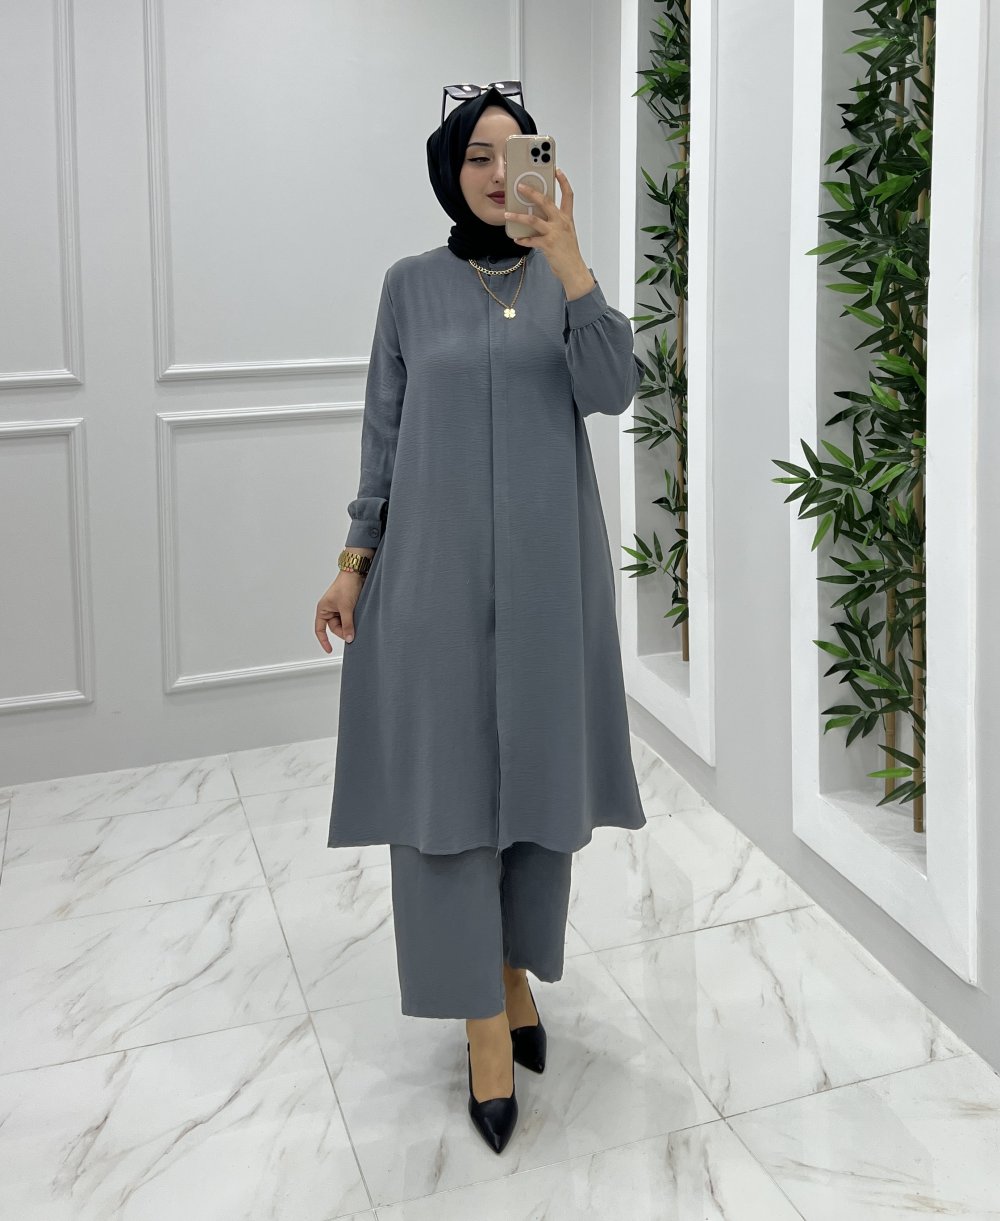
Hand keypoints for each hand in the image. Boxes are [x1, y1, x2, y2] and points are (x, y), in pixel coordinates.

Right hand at [315, 571, 363, 651]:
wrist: (356, 573)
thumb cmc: (346, 586)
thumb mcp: (346, 608)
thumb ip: (348, 625)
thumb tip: (349, 638)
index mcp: (323, 610)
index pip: (320, 630)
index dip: (324, 641)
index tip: (329, 650)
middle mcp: (329, 610)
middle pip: (335, 628)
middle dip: (343, 630)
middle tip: (353, 631)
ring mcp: (338, 608)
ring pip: (343, 624)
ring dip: (350, 624)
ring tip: (356, 617)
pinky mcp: (347, 607)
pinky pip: (349, 618)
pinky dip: (353, 620)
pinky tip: (358, 617)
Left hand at [503, 167, 595, 297]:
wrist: (573, 269)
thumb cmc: (568, 251)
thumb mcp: (565, 232)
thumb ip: (554, 221)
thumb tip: (537, 214)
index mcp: (567, 218)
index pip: (568, 195)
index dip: (563, 181)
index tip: (557, 170)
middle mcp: (562, 222)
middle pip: (546, 201)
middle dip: (532, 192)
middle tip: (520, 186)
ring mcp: (555, 233)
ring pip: (533, 219)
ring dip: (518, 216)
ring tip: (507, 213)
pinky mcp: (548, 245)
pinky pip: (531, 240)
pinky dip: (522, 239)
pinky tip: (516, 238)